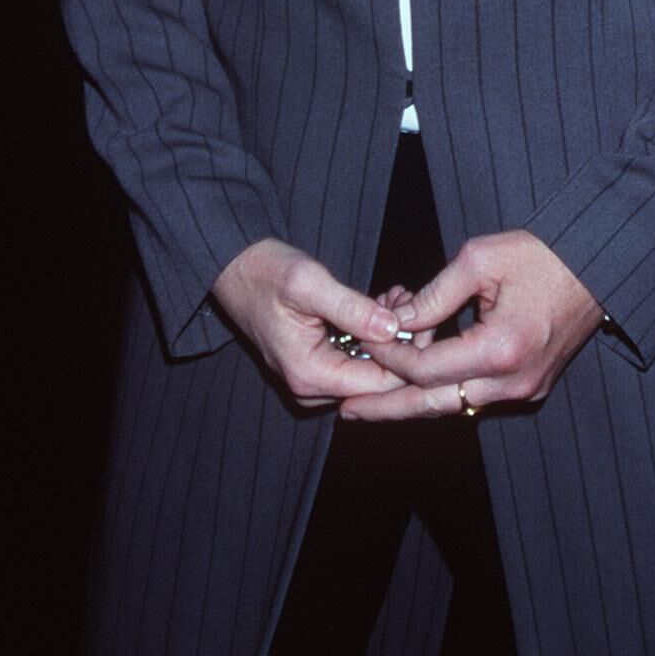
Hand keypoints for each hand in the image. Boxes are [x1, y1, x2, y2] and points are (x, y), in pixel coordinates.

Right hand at [210, 238, 409, 409]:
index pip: (380, 384)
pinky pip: (356, 358)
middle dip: (400, 343)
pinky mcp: (317, 365)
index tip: (421, 319)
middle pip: (378, 380)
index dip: (409, 354)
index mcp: (310, 375)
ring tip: (395, 298)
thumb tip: (393, 329)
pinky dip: (372, 334)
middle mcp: (311, 387)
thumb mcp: (309, 284)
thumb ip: (352, 309)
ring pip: (370, 368)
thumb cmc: (264, 273)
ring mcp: (313, 378)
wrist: (234, 268)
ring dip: (388, 335)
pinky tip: (381, 305)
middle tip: (407, 302)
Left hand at [337, 230, 605, 422]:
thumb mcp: (479, 260)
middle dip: (387, 408)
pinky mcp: (531, 387)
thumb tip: (397, 322)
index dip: (388, 356)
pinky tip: (417, 382)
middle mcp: (513, 382)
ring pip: (454, 405)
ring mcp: (525, 390)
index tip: (365, 340)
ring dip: (414, 400)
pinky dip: (445, 390)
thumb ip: (433, 296)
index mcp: (500, 349)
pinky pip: (476, 396)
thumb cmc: (543, 255)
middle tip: (348, 411)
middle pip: (434, 404)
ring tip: (372, 402)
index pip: (424, 368)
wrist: (599, 266)